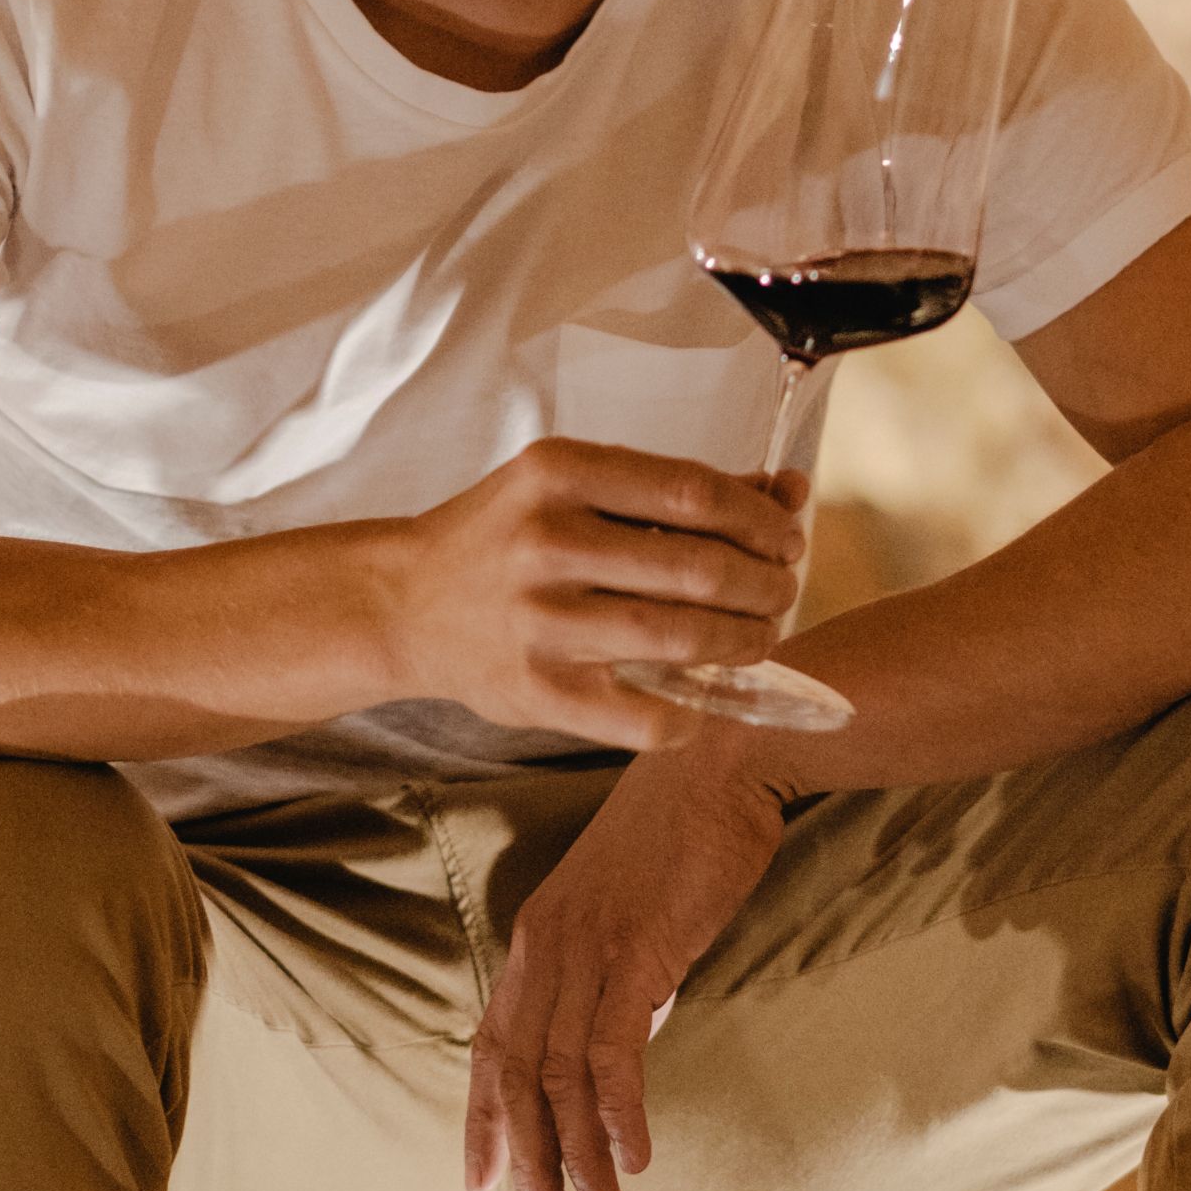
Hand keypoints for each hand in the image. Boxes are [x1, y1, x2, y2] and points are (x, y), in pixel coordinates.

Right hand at [374, 443, 807, 750]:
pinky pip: (646, 717)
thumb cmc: (506, 537)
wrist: (404, 602)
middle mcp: (547, 541)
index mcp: (558, 473)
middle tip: (780, 593)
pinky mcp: (539, 691)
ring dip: (745, 642)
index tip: (786, 538)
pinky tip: (701, 700)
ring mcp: (541, 621)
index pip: (695, 493)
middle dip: (766, 585)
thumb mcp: (574, 488)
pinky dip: (692, 715)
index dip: (761, 521)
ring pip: (684, 638)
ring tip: (758, 637)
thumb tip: (786, 491)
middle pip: (701, 567)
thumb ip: (674, 490)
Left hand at [465, 744, 787, 1190]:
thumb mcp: (636, 907)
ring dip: (576, 1157)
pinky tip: (634, 1158)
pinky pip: (613, 1051)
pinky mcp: (635, 952)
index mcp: (537, 938)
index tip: (475, 1180)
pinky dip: (618, 1112)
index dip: (481, 1117)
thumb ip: (622, 968)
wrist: (720, 760)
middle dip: (525, 1162)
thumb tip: (636, 1021)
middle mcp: (545, 949)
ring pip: (560, 1077)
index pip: (492, 1044)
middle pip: (516, 1076)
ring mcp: (586, 951)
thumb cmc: (687, 828)